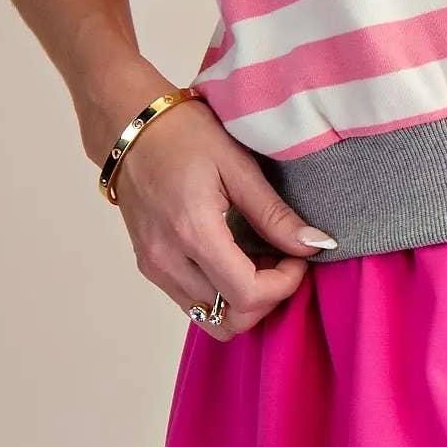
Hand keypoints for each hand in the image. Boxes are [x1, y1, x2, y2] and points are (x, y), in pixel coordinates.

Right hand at [90, 77, 337, 339]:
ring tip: (260, 258)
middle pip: (229, 320)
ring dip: (244, 300)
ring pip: (210, 319)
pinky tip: (235, 258)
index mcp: (194, 233)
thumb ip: (275, 213)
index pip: (247, 295)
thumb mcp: (238, 165)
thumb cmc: (184, 134)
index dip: (284, 285)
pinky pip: (192, 302)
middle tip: (283, 260)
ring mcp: (155, 269)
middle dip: (267, 298)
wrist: (130, 127)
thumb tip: (316, 245)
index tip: (299, 256)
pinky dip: (221, 294)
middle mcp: (168, 262)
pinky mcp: (149, 267)